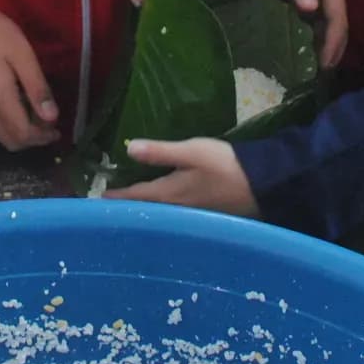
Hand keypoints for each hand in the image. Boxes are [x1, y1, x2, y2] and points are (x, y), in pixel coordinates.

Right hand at [0, 0, 60, 150]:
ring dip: (18, 134)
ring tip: (36, 118)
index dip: (42, 137)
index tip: (57, 130)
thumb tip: (52, 118)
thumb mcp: (23, 54)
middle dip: (32, 139)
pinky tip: (16, 109)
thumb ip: (37, 88)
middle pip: (9, 141)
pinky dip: (5, 126)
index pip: (22, 134)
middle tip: (49, 126)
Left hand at [107, 138, 257, 216]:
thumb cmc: (225, 165)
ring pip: (160, 213)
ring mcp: (191, 214)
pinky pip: (174, 214)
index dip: (117, 197)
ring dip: (145, 208)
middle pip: (146, 208)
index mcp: (169, 194)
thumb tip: (128, 149)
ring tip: (132, 204)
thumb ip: (160, 152)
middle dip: (129, 206)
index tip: (99, 199)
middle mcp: (177, 209)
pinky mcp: (204, 214)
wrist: (264, 184)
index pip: (135, 196)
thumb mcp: (192, 152)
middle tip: (112, 202)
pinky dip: (162, 210)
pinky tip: (163, 205)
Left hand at [250, 0, 347, 67]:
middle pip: (337, 24)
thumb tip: (312, 9)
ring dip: (325, 43)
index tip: (325, 66)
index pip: (337, 19)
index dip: (333, 44)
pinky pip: (314, 17)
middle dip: (334, 48)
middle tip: (322, 74)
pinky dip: (313, 32)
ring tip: (315, 67)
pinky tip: (304, 45)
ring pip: (327, 22)